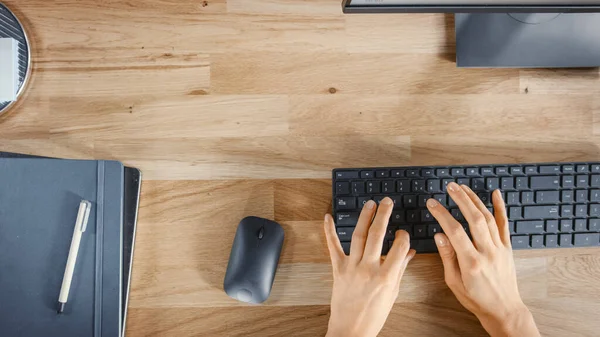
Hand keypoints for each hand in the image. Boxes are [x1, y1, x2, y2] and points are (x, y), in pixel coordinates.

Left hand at [324, 197, 415, 336]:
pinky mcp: (338, 269)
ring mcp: (352, 268)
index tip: (403, 232)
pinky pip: (333, 247)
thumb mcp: (393, 293)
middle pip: (378, 235)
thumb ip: (400, 270)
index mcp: (386, 277)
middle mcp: (369, 269)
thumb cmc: (374, 315)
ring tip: (370, 204)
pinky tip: (328, 217)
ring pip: (359, 236)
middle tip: (387, 202)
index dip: (403, 236)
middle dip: (383, 215)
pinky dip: (329, 231)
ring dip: (364, 217)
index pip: (399, 247)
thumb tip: (410, 252)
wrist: (351, 330)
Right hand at [427, 183, 539, 336]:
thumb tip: (439, 235)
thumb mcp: (454, 282)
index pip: (455, 231)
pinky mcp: (508, 248)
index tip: (432, 204)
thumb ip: (447, 257)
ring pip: (488, 218)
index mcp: (471, 262)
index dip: (442, 214)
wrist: (504, 310)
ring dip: (475, 200)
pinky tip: (496, 194)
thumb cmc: (477, 299)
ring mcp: (500, 248)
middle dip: (461, 200)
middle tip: (450, 187)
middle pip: (474, 219)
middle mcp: (488, 252)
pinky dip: (501, 207)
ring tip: (463, 188)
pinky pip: (505, 224)